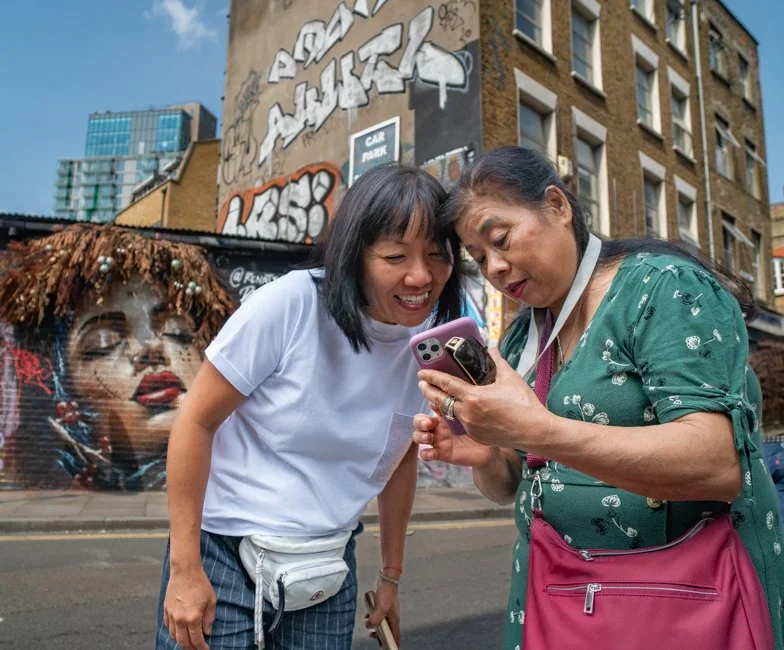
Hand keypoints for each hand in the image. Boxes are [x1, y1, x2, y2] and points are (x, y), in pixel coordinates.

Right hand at [163, 564, 216, 649]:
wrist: (185, 571)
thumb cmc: (200, 583)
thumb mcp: (211, 600)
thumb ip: (209, 618)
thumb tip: (207, 631)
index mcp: (193, 618)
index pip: (197, 639)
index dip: (202, 647)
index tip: (206, 649)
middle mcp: (180, 619)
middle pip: (183, 641)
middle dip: (191, 648)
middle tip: (197, 648)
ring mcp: (171, 615)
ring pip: (174, 636)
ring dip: (181, 641)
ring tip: (188, 641)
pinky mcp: (166, 609)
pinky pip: (167, 626)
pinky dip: (173, 632)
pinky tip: (179, 631)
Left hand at [365, 578, 400, 644]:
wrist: (387, 580)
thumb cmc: (387, 593)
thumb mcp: (381, 608)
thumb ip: (375, 619)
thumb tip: (369, 626)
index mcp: (394, 620)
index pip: (395, 636)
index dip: (393, 643)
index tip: (390, 648)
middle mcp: (392, 617)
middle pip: (388, 631)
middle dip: (380, 635)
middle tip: (373, 635)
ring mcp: (388, 612)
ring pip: (382, 623)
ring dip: (375, 625)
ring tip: (369, 625)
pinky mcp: (383, 606)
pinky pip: (378, 615)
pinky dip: (373, 617)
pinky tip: (367, 615)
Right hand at [413, 412, 497, 467]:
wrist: (490, 450)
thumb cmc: (483, 429)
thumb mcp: (473, 416)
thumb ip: (462, 407)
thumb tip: (454, 394)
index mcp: (445, 414)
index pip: (429, 406)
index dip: (426, 407)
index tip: (432, 404)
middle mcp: (438, 426)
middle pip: (419, 421)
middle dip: (420, 421)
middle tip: (428, 423)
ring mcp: (438, 440)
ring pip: (418, 436)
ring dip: (420, 436)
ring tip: (430, 438)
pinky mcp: (440, 454)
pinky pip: (425, 454)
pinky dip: (425, 453)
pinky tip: (433, 453)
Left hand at [417, 348, 553, 448]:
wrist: (534, 431)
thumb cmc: (524, 404)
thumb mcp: (510, 378)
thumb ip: (497, 362)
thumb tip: (492, 348)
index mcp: (474, 396)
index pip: (446, 384)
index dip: (432, 377)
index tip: (422, 372)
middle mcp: (468, 413)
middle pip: (441, 400)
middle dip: (429, 391)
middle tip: (422, 383)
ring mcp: (471, 426)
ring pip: (450, 413)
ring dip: (440, 403)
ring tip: (435, 395)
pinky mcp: (476, 436)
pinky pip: (461, 423)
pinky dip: (455, 414)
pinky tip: (456, 409)